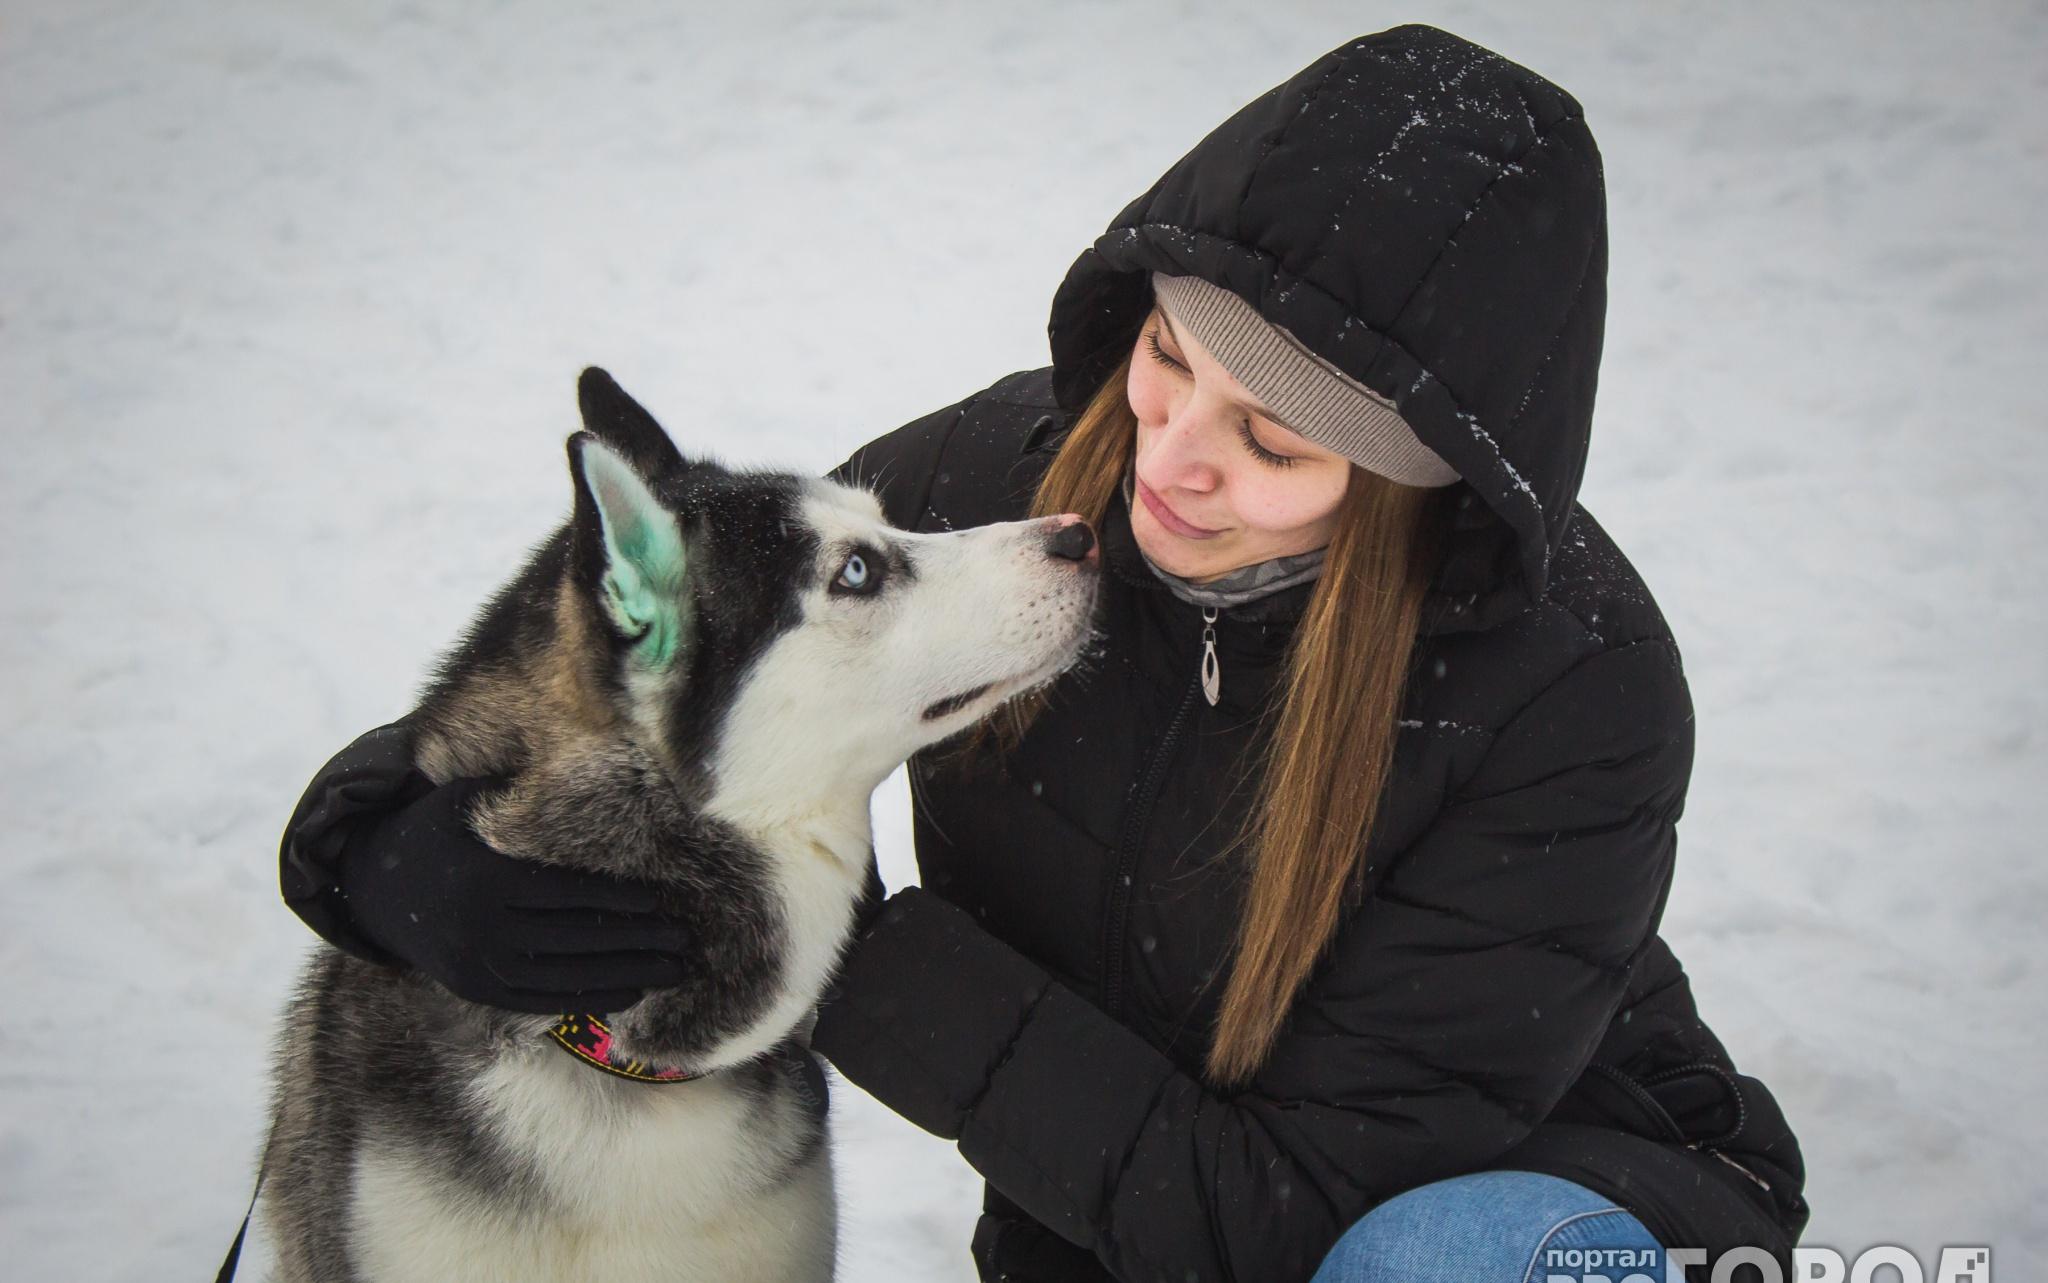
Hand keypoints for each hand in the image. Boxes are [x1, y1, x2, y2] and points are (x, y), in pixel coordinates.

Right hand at [282, 721, 688, 1013]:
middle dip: (639, 941)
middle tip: (688, 943)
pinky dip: (590, 999)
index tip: (665, 902)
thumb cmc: (438, 829)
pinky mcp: (475, 989)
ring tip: (675, 971)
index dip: (622, 900)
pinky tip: (631, 993)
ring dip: (627, 975)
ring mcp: (478, 964)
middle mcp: (482, 925)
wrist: (373, 885)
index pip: (570, 893)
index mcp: (487, 875)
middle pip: (578, 937)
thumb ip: (518, 786)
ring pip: (567, 975)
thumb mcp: (466, 796)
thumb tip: (589, 757)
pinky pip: (543, 1000)